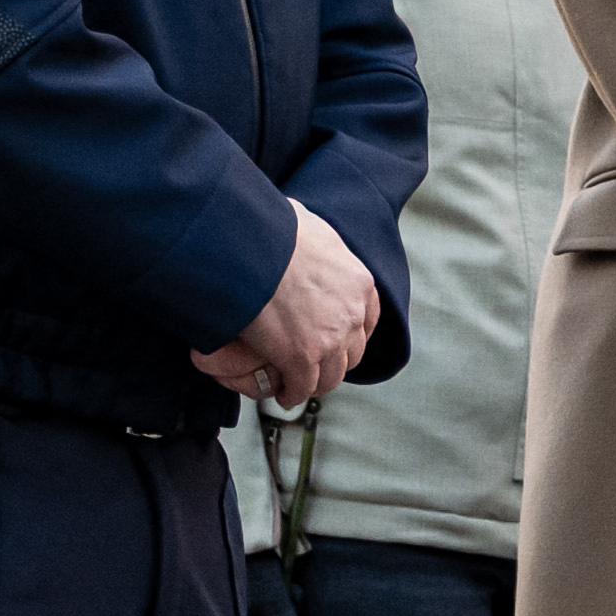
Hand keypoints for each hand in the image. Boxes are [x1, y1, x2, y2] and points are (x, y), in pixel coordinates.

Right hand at [190, 198, 365, 409]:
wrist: (248, 245)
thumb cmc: (268, 227)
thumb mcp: (308, 223)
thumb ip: (312, 237)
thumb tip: (298, 221)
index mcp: (359, 283)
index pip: (367, 319)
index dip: (351, 332)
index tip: (337, 339)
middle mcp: (352, 314)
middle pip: (352, 351)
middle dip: (335, 359)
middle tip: (316, 363)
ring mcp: (330, 339)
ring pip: (331, 375)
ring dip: (316, 382)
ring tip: (299, 384)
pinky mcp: (301, 357)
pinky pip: (302, 386)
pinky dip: (293, 393)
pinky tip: (283, 394)